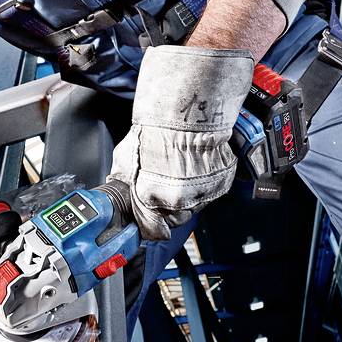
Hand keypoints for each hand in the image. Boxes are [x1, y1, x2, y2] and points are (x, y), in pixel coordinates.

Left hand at [109, 46, 254, 239]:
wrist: (186, 112)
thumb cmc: (157, 130)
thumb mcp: (125, 157)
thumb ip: (124, 181)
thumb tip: (120, 191)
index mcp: (152, 197)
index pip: (152, 229)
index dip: (150, 225)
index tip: (151, 223)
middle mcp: (179, 200)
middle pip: (175, 217)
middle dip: (170, 206)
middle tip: (167, 184)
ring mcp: (203, 192)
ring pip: (194, 205)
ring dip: (189, 193)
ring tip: (182, 169)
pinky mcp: (221, 183)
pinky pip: (211, 191)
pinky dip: (206, 182)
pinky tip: (197, 165)